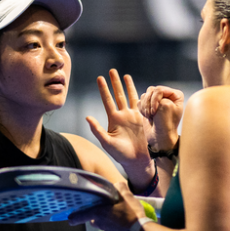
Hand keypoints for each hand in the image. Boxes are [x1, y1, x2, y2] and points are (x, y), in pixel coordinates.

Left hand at [70, 180, 146, 230]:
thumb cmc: (132, 213)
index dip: (75, 217)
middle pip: (96, 221)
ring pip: (105, 229)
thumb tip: (117, 185)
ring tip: (122, 221)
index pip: (83, 215)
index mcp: (100, 214)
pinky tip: (126, 230)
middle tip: (109, 213)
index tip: (70, 219)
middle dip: (99, 218)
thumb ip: (120, 188)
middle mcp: (101, 225)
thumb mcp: (127, 196)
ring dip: (110, 226)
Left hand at [86, 70, 154, 184]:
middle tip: (111, 70)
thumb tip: (87, 117)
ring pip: (128, 97)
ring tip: (123, 74)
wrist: (136, 160)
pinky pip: (140, 104)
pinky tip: (137, 87)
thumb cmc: (120, 154)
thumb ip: (97, 130)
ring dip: (126, 86)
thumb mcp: (106, 142)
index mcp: (113, 119)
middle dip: (114, 83)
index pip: (107, 100)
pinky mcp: (142, 119)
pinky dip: (138, 95)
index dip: (104, 89)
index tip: (99, 78)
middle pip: (117, 95)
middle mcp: (122, 115)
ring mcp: (132, 116)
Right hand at [139, 85, 182, 152]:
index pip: (160, 89)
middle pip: (151, 90)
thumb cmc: (166, 124)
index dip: (155, 99)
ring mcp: (158, 101)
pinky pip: (140, 101)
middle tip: (152, 114)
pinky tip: (148, 117)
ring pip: (145, 95)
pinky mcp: (149, 106)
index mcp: (176, 95)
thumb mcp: (165, 106)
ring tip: (150, 116)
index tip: (155, 111)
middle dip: (149, 103)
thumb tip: (149, 92)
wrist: (160, 137)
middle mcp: (167, 96)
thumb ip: (157, 94)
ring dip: (145, 107)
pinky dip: (142, 109)